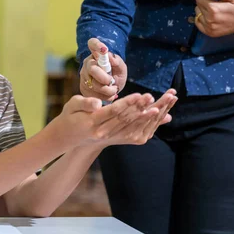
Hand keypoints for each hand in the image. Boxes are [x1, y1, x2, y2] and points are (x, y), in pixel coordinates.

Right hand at [51, 91, 175, 147]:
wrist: (71, 136)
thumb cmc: (71, 116)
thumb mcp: (72, 105)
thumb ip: (84, 103)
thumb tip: (96, 103)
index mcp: (93, 122)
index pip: (113, 112)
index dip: (128, 104)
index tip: (140, 95)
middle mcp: (104, 132)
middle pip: (126, 119)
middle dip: (141, 108)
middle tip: (154, 97)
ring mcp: (112, 137)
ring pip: (133, 125)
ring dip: (149, 115)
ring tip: (161, 105)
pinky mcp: (119, 138)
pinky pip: (136, 130)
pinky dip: (149, 122)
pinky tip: (162, 113)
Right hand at [80, 38, 126, 100]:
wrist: (111, 88)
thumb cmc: (116, 74)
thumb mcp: (121, 68)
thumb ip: (118, 62)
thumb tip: (112, 59)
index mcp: (96, 54)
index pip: (93, 43)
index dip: (97, 45)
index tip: (104, 49)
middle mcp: (88, 63)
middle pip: (92, 69)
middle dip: (104, 78)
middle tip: (112, 82)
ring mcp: (84, 76)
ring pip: (93, 84)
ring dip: (107, 90)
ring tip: (113, 89)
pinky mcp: (83, 88)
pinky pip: (93, 94)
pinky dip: (104, 97)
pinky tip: (108, 95)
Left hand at [194, 0, 233, 37]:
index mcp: (214, 9)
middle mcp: (209, 19)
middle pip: (197, 4)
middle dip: (203, 0)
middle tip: (214, 1)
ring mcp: (209, 27)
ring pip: (197, 13)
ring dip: (202, 9)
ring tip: (213, 9)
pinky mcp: (209, 32)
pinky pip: (198, 22)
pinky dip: (201, 18)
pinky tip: (209, 16)